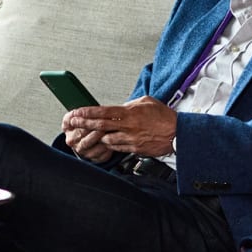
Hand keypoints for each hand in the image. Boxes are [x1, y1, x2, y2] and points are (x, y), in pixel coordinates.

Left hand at [62, 97, 176, 162]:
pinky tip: (105, 141)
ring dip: (96, 136)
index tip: (77, 111)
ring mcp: (131, 140)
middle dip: (84, 124)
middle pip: (100, 125)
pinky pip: (117, 148)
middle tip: (73, 122)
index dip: (88, 112)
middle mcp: (128, 127)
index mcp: (130, 113)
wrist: (178, 133)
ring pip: (106, 139)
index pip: (103, 111)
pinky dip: (109, 144)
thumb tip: (119, 106)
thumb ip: (130, 104)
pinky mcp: (135, 149)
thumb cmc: (164, 116)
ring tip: (87, 133)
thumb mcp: (146, 102)